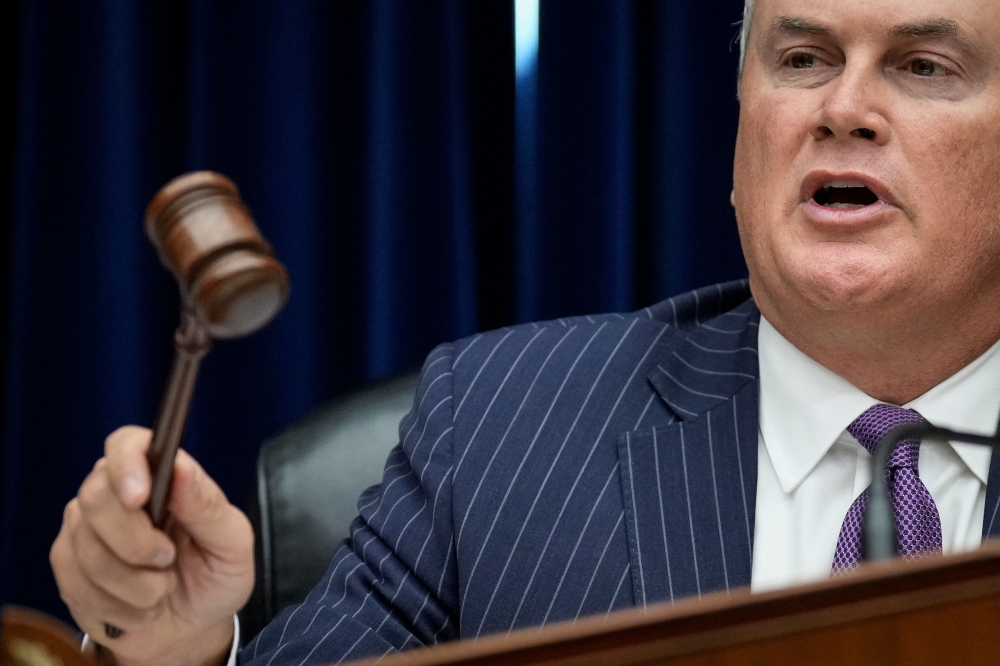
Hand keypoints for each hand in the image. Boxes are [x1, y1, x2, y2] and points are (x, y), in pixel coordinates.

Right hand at [50, 426, 254, 665]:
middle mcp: (114, 493)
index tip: (139, 496)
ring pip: (86, 549)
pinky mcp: (68, 567)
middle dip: (135, 542)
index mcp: (159, 474)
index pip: (126, 443)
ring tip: (162, 589)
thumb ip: (207, 506)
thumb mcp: (232, 543)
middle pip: (96, 496)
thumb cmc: (215, 576)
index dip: (126, 463)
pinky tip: (139, 608)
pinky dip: (117, 606)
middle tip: (167, 560)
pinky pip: (76, 583)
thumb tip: (180, 468)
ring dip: (134, 583)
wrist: (190, 628)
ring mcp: (84, 529)